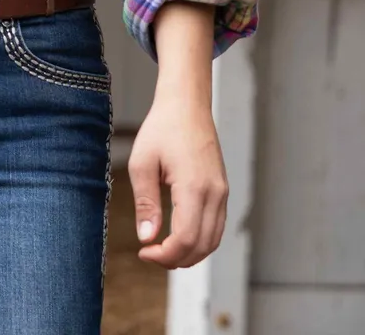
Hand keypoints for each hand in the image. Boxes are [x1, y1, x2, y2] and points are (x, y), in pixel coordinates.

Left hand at [130, 2, 228, 268]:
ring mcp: (222, 193)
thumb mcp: (142, 164)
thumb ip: (146, 204)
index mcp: (195, 187)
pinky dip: (200, 241)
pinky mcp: (222, 191)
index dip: (165, 254)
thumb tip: (147, 238)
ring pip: (214, 240)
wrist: (187, 105)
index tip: (144, 252)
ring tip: (162, 251)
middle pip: (203, 246)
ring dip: (190, 254)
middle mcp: (215, 194)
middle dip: (176, 259)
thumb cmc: (161, 129)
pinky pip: (216, 227)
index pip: (186, 238)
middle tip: (150, 255)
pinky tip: (178, 237)